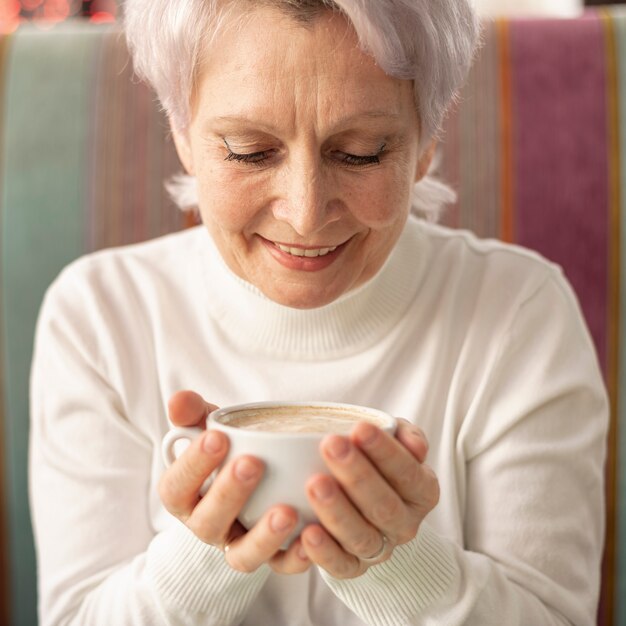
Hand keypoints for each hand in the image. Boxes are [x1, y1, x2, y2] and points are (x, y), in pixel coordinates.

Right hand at [159, 391, 310, 574]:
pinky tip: (312, 536)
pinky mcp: (271, 558)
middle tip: (253, 462)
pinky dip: (297, 556)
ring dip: (264, 536)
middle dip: (229, 494)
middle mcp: (207, 525)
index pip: (176, 486)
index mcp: (185, 495)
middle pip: (208, 522)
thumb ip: (194, 413)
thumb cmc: (228, 450)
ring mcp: (238, 545)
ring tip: (287, 511)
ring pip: (243, 554)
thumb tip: (178, 401)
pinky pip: (281, 566)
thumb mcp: (209, 427)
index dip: (193, 464)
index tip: (216, 436)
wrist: (254, 480)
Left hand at [300, 419, 438, 577]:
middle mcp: (406, 524)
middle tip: (331, 445)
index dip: (385, 452)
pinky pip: (341, 567)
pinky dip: (324, 552)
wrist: (366, 501)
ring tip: (314, 484)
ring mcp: (381, 549)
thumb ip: (405, 434)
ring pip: (361, 537)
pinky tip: (307, 532)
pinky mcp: (354, 568)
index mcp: (422, 491)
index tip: (360, 428)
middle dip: (357, 475)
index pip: (408, 472)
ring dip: (337, 511)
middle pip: (384, 506)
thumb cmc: (377, 460)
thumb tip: (410, 441)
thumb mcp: (396, 439)